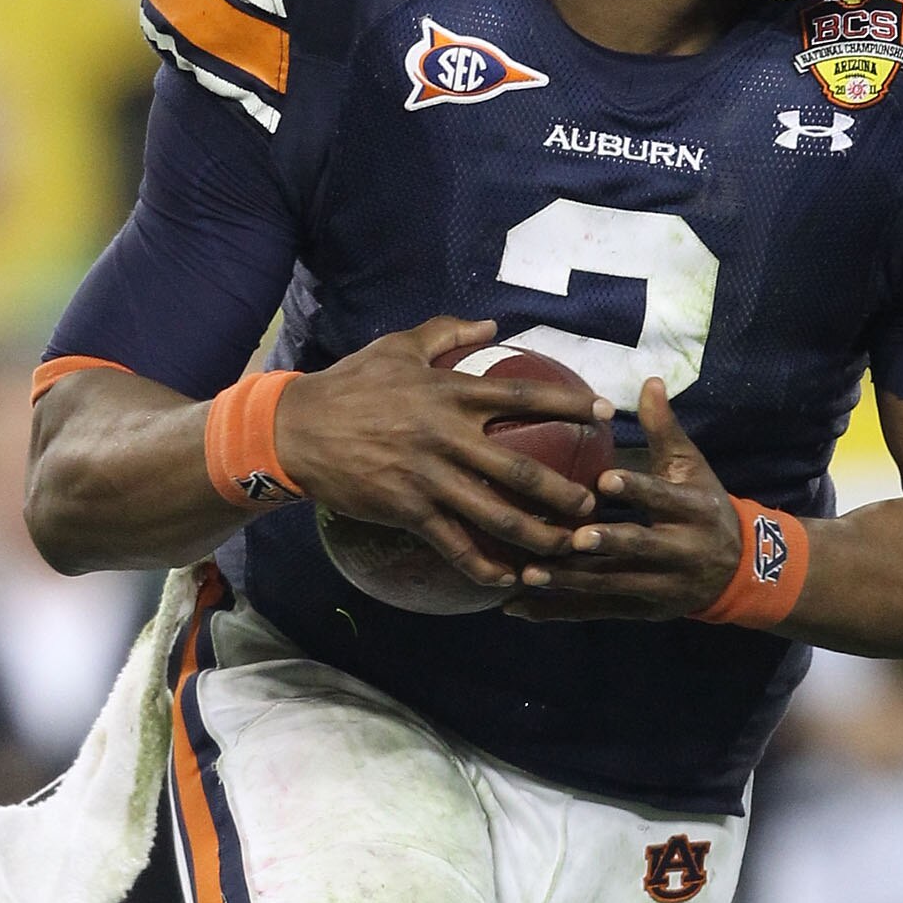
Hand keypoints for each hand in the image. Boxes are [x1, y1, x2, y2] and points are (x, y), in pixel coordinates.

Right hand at [274, 317, 610, 592]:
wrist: (296, 430)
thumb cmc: (350, 385)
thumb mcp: (397, 346)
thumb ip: (446, 332)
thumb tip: (491, 323)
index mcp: (451, 393)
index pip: (525, 396)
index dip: (571, 405)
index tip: (606, 414)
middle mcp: (447, 437)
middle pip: (522, 467)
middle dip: (565, 490)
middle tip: (594, 504)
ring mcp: (429, 478)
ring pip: (496, 515)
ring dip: (537, 536)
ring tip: (566, 549)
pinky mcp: (408, 511)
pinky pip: (455, 545)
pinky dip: (484, 566)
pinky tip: (508, 579)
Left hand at [505, 377, 745, 621]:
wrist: (739, 571)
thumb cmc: (704, 506)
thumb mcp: (692, 467)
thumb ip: (665, 429)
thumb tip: (649, 381)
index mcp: (694, 510)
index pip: (664, 498)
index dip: (637, 490)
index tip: (605, 480)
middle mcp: (680, 551)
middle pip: (639, 550)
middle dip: (607, 545)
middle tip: (571, 538)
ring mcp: (660, 587)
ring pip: (612, 585)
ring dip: (570, 582)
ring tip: (528, 574)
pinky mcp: (641, 610)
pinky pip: (596, 611)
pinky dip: (558, 610)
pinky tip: (519, 606)